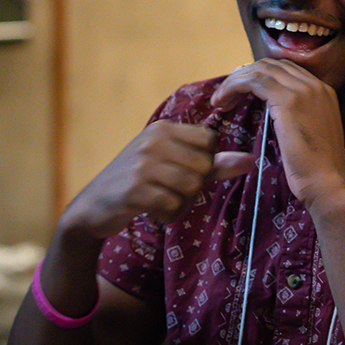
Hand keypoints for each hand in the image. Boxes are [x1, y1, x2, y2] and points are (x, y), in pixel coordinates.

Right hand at [60, 120, 254, 240]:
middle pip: (204, 167)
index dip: (205, 163)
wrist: (92, 207)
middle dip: (194, 187)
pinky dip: (168, 216)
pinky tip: (152, 212)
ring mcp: (142, 164)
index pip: (211, 142)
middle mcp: (153, 141)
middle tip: (170, 190)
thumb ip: (214, 163)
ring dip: (181, 203)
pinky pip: (173, 206)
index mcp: (164, 128)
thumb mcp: (174, 165)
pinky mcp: (135, 189)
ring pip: (192, 187)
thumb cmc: (140, 183)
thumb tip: (251, 160)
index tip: (181, 170)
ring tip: (161, 201)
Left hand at [211, 59, 344, 209]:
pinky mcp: (289, 100)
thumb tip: (271, 112)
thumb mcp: (308, 134)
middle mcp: (315, 85)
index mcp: (323, 92)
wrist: (327, 183)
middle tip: (227, 95)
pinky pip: (254, 81)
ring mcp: (304, 90)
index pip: (285, 71)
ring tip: (221, 100)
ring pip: (260, 70)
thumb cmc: (316, 169)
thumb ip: (296, 117)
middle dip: (245, 76)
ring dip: (235, 81)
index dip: (259, 77)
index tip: (242, 93)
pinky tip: (223, 102)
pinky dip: (234, 87)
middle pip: (272, 66)